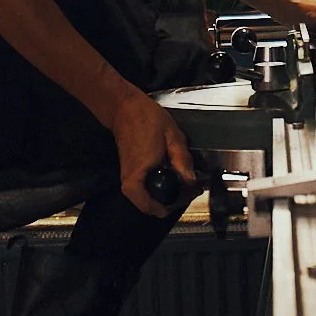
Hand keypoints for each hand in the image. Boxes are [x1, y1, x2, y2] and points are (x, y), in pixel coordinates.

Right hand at [107, 86, 194, 216]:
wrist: (125, 107)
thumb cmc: (144, 118)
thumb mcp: (172, 137)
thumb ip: (183, 160)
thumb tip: (191, 180)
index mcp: (138, 177)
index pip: (152, 208)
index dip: (174, 204)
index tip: (187, 194)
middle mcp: (130, 182)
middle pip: (152, 206)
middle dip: (172, 199)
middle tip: (189, 187)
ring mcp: (129, 178)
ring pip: (149, 197)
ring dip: (167, 192)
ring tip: (182, 178)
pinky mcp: (131, 172)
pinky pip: (146, 187)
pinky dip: (160, 184)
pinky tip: (171, 170)